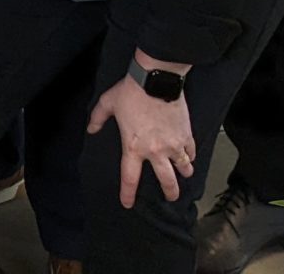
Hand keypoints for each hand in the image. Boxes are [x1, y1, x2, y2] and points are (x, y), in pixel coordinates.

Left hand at [87, 69, 196, 207]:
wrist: (156, 79)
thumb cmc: (131, 91)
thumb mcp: (108, 103)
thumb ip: (97, 118)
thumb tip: (91, 129)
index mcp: (133, 147)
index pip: (130, 178)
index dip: (128, 193)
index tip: (127, 204)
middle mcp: (155, 151)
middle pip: (166, 181)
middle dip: (170, 192)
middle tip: (171, 197)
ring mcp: (173, 145)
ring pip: (184, 169)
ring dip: (185, 173)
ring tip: (185, 175)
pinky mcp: (186, 135)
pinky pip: (192, 152)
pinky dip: (191, 156)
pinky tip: (190, 156)